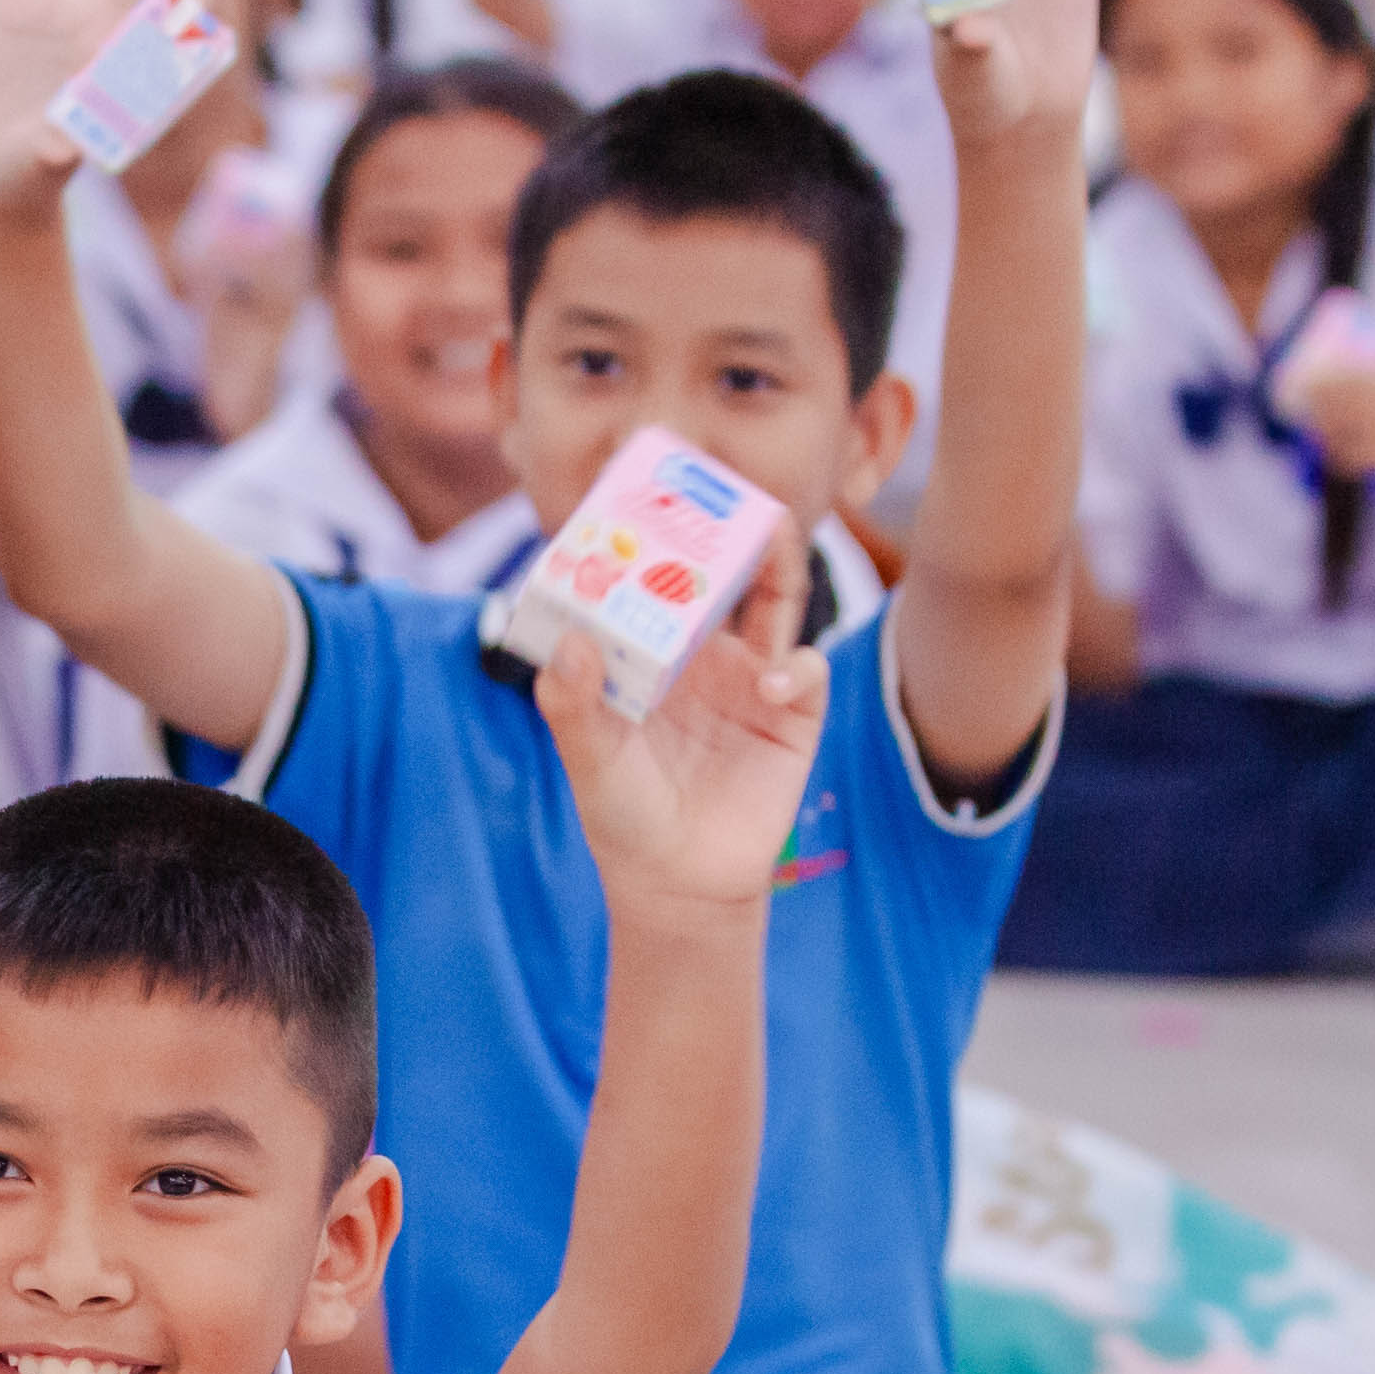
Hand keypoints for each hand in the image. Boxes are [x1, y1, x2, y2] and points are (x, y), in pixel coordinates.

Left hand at [542, 512, 825, 911]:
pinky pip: (804, 670)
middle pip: (726, 571)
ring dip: (775, 561)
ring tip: (768, 532)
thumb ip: (573, 705)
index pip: (660, 579)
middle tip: (723, 488)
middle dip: (727, 527)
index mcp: (653, 651)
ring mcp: (754, 679)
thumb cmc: (624, 815)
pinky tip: (769, 685)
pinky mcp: (794, 715)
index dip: (661, 535)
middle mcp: (706, 653)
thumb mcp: (588, 759)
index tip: (651, 492)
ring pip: (777, 599)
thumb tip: (570, 640)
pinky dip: (793, 667)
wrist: (680, 885)